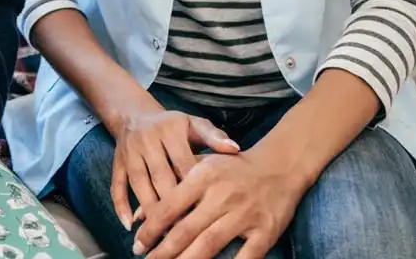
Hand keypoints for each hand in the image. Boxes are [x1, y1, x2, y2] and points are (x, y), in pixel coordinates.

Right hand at [111, 106, 240, 230]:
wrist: (134, 114)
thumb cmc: (173, 125)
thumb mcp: (194, 125)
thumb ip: (214, 137)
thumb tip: (235, 149)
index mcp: (170, 130)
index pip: (183, 163)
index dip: (194, 188)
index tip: (206, 212)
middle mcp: (147, 139)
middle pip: (160, 177)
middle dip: (172, 206)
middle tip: (185, 232)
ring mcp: (130, 152)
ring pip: (139, 184)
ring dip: (149, 211)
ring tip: (162, 236)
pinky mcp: (116, 162)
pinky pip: (116, 185)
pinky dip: (120, 206)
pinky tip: (130, 226)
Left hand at [132, 150, 302, 258]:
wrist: (279, 166)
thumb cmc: (232, 168)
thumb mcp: (200, 167)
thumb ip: (170, 189)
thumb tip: (137, 217)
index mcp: (204, 176)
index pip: (170, 206)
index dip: (151, 229)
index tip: (138, 243)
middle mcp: (222, 195)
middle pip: (186, 230)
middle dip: (163, 251)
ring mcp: (245, 214)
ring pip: (209, 245)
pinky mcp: (265, 231)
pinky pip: (246, 257)